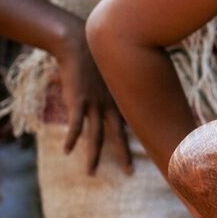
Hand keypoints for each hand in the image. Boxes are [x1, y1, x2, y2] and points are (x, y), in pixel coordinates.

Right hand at [54, 29, 131, 176]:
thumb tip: (116, 85)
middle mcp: (110, 105)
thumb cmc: (94, 56)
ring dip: (93, 156)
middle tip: (130, 173)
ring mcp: (94, 104)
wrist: (79, 44)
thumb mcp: (110, 71)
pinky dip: (72, 138)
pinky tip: (67, 151)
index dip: (138, 139)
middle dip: (124, 155)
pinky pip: (75, 125)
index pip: (132, 124)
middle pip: (118, 135)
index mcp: (120, 99)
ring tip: (91, 173)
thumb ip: (114, 83)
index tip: (149, 151)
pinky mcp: (78, 101)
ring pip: (96, 136)